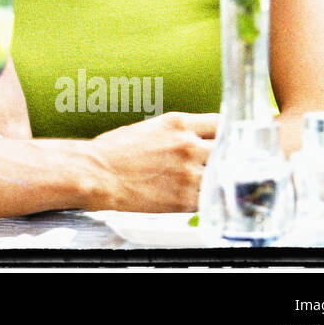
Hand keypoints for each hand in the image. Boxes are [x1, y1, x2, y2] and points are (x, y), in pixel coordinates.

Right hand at [84, 112, 217, 211]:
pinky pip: (209, 199)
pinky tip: (197, 198)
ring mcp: (189, 172)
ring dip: (216, 180)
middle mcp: (188, 145)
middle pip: (226, 149)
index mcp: (178, 123)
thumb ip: (177, 133)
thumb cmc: (114, 151)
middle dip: (223, 157)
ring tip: (208, 183)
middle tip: (219, 164)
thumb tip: (195, 141)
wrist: (97, 174)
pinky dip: (206, 200)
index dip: (225, 134)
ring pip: (221, 175)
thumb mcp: (149, 128)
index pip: (221, 123)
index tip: (225, 140)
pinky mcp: (185, 198)